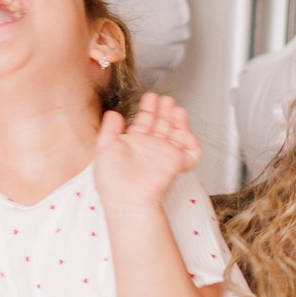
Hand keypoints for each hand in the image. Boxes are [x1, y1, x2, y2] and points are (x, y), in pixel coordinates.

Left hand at [93, 92, 199, 212]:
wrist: (126, 199)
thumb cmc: (112, 182)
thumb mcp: (103, 149)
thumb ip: (109, 130)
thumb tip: (112, 114)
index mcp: (134, 145)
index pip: (145, 122)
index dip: (148, 108)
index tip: (150, 97)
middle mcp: (151, 149)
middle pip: (162, 125)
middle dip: (165, 110)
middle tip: (166, 99)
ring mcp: (164, 156)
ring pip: (177, 134)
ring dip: (178, 120)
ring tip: (176, 108)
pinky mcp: (176, 164)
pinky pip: (191, 153)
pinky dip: (192, 143)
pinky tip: (185, 131)